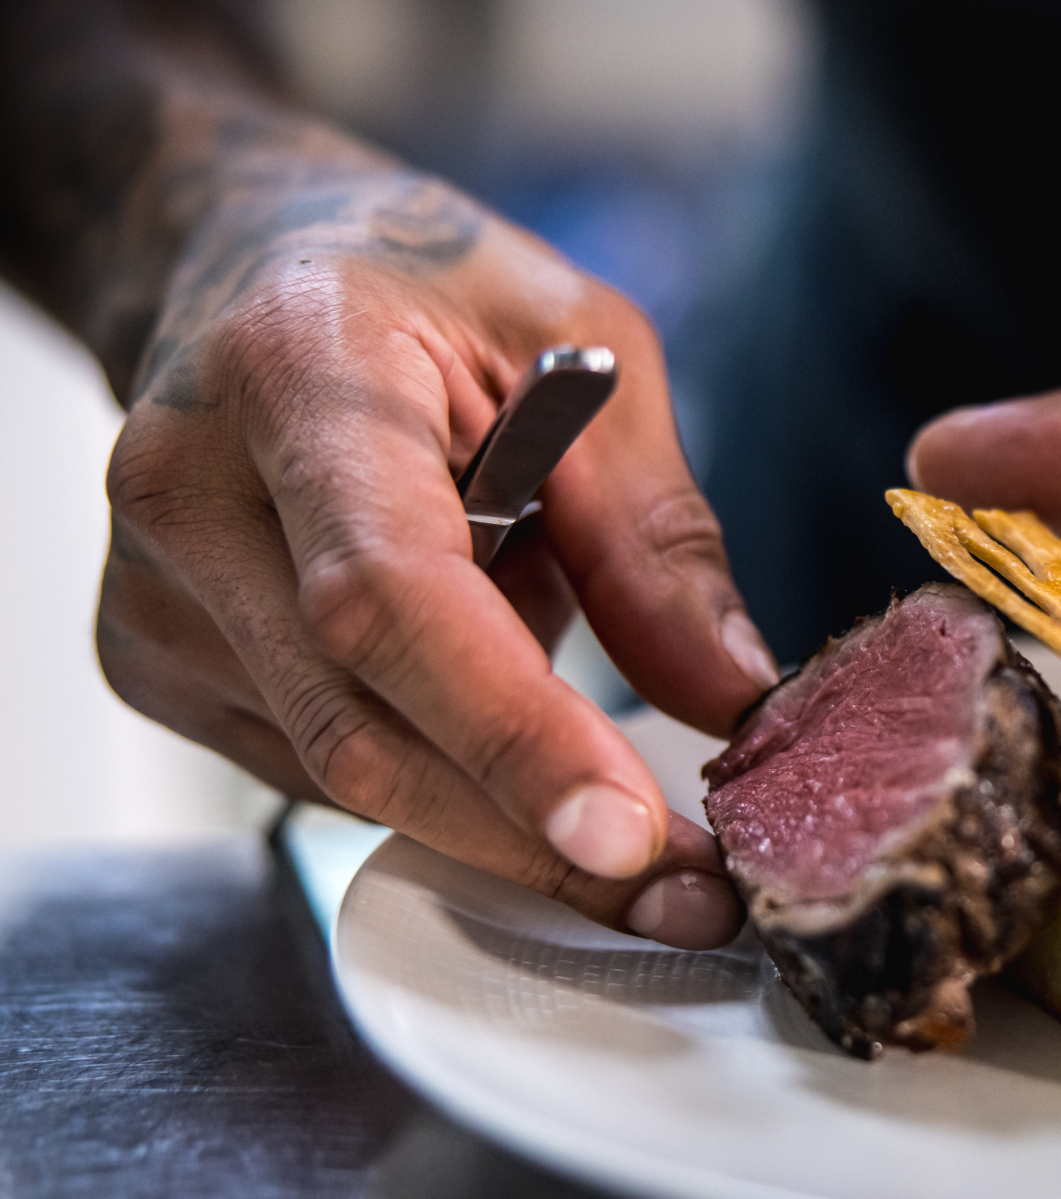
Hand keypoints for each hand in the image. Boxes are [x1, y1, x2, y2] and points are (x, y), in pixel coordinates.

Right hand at [99, 140, 777, 948]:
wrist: (250, 266)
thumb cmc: (427, 290)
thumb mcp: (586, 347)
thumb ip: (654, 531)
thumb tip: (729, 698)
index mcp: (295, 376)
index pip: (389, 595)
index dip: (510, 732)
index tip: (628, 835)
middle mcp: (188, 491)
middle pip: (362, 729)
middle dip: (539, 835)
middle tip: (689, 893)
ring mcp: (154, 593)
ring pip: (345, 776)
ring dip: (504, 817)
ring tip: (620, 793)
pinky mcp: (160, 663)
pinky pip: (321, 771)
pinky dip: (440, 778)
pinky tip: (493, 719)